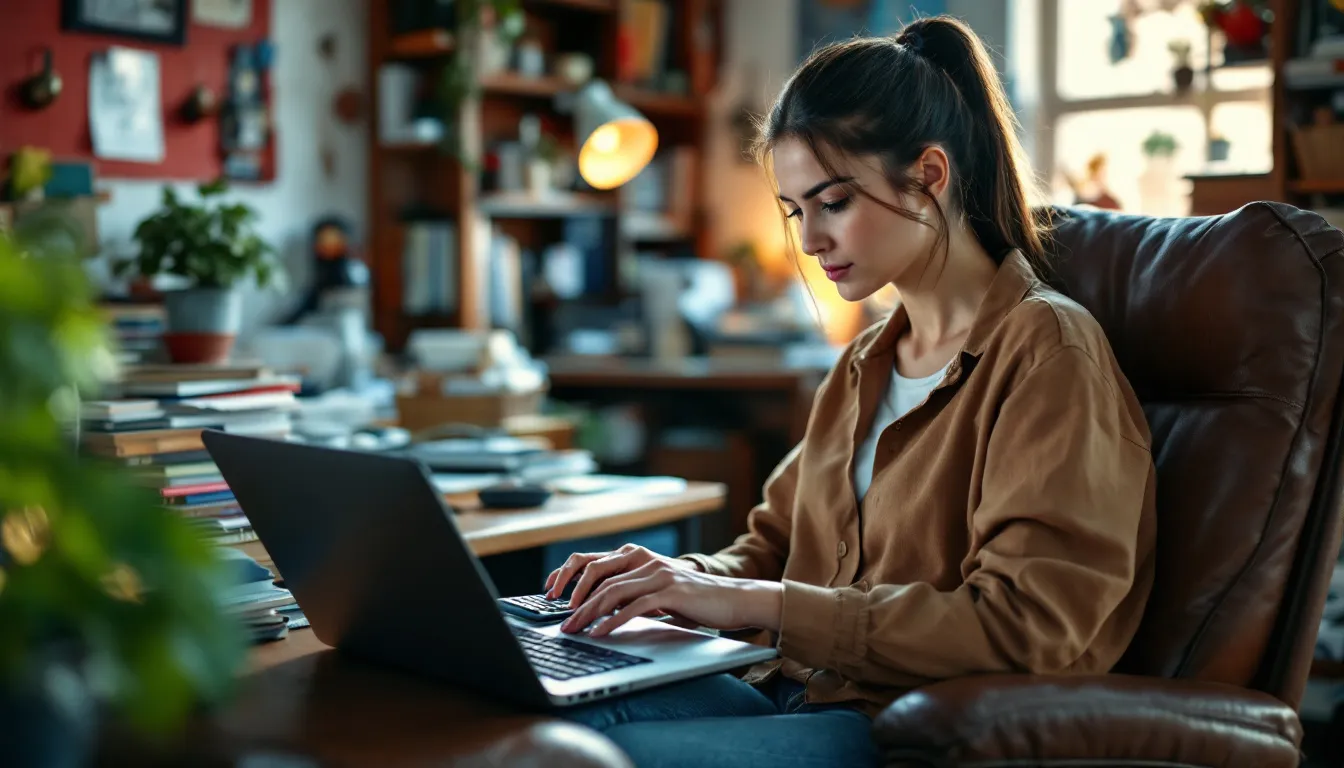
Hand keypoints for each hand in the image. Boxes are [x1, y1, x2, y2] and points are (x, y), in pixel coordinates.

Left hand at [558, 558, 782, 637]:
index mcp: (637, 555)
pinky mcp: (670, 589)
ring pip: (611, 590)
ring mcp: (657, 572)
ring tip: (574, 630)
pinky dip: (612, 621)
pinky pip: (633, 606)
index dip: (567, 575)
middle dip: (572, 597)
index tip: (549, 593)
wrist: (732, 598)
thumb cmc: (693, 599)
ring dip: (588, 612)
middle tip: (560, 619)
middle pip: (595, 572)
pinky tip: (601, 633)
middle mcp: (644, 558)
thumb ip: (630, 594)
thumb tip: (598, 611)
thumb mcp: (656, 592)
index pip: (592, 560)